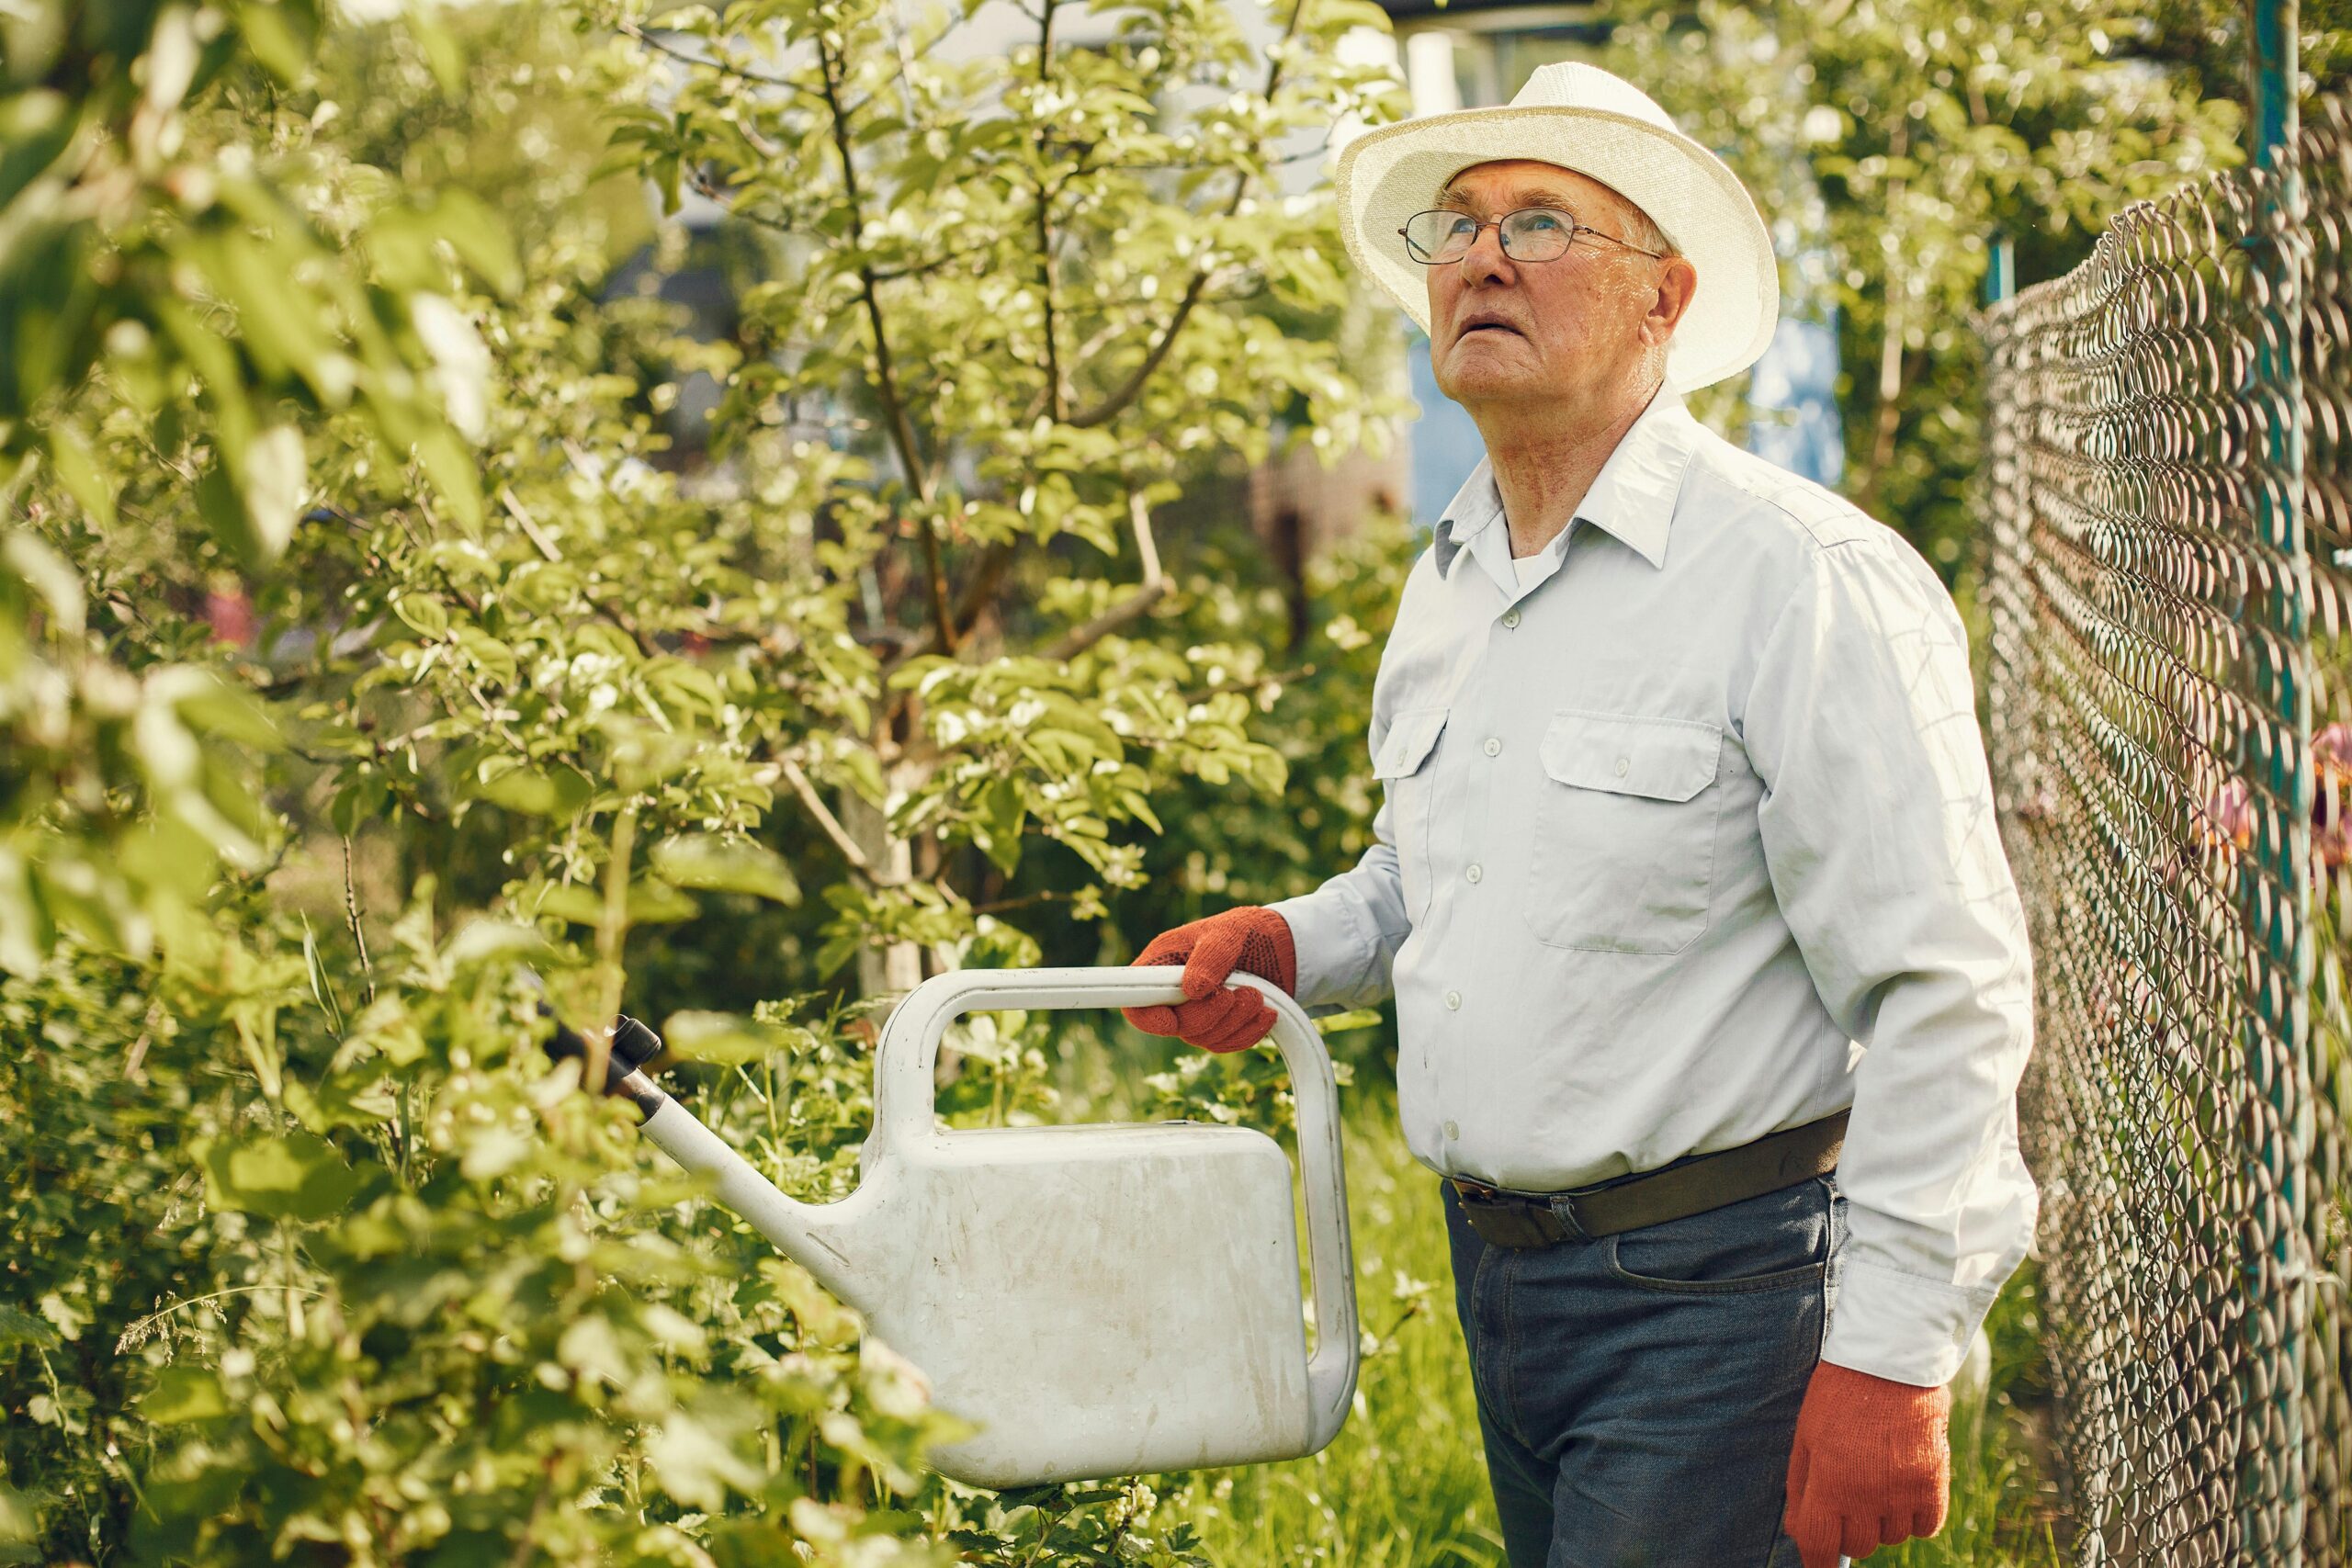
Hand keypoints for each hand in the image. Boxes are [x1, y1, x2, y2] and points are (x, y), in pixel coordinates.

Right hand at [1121, 906, 1295, 1052]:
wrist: (1282, 948)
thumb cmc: (1245, 931)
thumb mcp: (1229, 932)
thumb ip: (1210, 956)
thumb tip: (1192, 989)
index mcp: (1161, 965)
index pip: (1135, 1000)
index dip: (1146, 1016)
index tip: (1171, 1019)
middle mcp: (1173, 993)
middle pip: (1174, 1026)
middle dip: (1208, 1014)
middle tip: (1238, 994)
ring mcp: (1195, 1014)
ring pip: (1203, 1038)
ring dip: (1235, 1020)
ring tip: (1258, 994)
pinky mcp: (1219, 1028)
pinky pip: (1226, 1044)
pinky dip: (1249, 1032)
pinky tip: (1267, 1012)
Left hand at [1782, 1361, 1951, 1566]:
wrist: (1889, 1362)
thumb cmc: (1839, 1396)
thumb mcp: (1805, 1436)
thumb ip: (1800, 1488)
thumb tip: (1797, 1531)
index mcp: (1828, 1483)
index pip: (1819, 1545)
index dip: (1817, 1561)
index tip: (1820, 1563)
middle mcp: (1866, 1496)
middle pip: (1858, 1546)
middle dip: (1848, 1531)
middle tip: (1848, 1499)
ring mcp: (1903, 1493)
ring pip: (1892, 1538)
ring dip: (1882, 1521)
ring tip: (1877, 1480)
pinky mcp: (1934, 1484)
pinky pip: (1926, 1526)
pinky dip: (1915, 1517)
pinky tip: (1903, 1489)